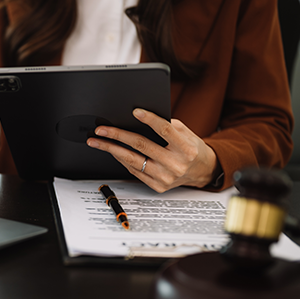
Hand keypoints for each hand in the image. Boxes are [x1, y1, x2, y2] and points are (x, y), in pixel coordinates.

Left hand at [87, 109, 219, 192]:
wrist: (202, 171)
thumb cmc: (191, 148)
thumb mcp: (186, 133)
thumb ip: (167, 125)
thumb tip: (139, 117)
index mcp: (186, 148)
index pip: (165, 130)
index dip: (150, 120)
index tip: (135, 111)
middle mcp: (176, 164)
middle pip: (141, 145)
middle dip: (117, 136)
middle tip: (101, 129)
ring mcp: (165, 177)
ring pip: (133, 160)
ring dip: (111, 149)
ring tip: (97, 141)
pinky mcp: (157, 186)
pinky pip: (134, 170)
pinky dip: (121, 159)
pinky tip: (112, 151)